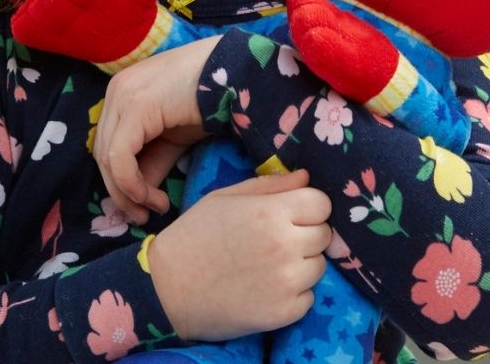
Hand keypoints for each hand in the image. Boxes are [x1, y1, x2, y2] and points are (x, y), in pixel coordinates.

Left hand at [92, 35, 222, 223]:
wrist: (237, 73)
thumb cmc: (212, 100)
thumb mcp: (175, 138)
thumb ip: (153, 162)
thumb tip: (138, 198)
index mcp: (122, 94)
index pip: (108, 145)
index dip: (119, 182)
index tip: (141, 208)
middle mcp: (116, 92)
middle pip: (103, 153)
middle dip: (120, 192)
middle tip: (142, 216)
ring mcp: (123, 96)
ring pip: (108, 157)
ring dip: (128, 192)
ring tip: (154, 208)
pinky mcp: (135, 106)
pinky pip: (121, 156)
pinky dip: (132, 183)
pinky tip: (154, 197)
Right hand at [147, 170, 332, 341]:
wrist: (166, 289)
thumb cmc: (194, 236)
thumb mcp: (224, 198)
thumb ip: (269, 186)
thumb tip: (306, 177)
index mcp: (271, 212)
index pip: (322, 203)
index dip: (308, 207)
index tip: (290, 215)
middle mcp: (285, 245)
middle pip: (324, 234)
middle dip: (305, 235)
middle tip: (275, 242)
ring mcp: (287, 281)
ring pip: (319, 266)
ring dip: (301, 265)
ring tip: (268, 266)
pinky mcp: (285, 312)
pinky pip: (308, 297)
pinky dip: (293, 294)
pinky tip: (265, 289)